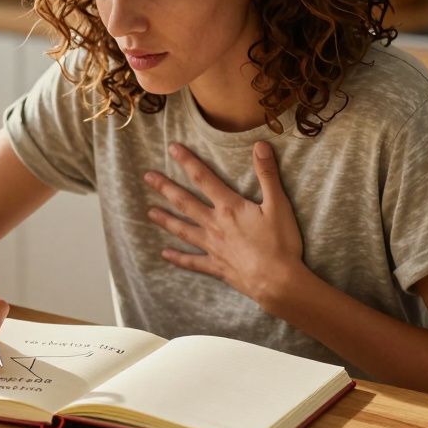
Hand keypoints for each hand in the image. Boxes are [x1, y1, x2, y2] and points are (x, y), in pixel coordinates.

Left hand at [143, 140, 305, 309]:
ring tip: (149, 212)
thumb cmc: (280, 243)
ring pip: (183, 230)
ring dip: (165, 220)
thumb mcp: (278, 204)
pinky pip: (192, 262)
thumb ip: (267, 174)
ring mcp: (213, 247)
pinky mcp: (216, 266)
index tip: (172, 148)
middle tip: (147, 177)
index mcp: (229, 207)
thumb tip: (260, 145)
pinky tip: (165, 254)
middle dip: (166, 188)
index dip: (187, 161)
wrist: (278, 281)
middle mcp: (215, 225)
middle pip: (185, 202)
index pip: (203, 178)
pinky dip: (178, 258)